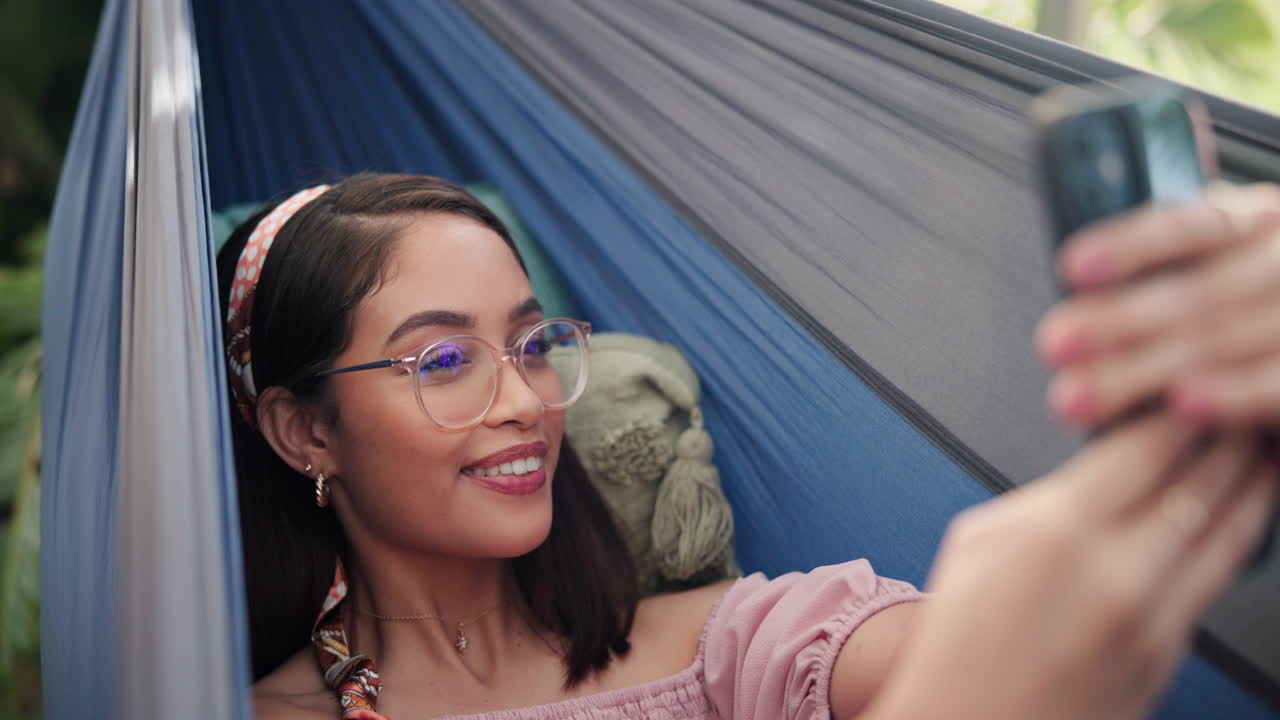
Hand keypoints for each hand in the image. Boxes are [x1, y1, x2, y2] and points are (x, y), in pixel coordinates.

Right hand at [865, 415, 1277, 719]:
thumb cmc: (958, 643)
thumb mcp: (979, 541)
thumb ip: (1047, 496)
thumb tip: (1097, 472)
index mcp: (1059, 534)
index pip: (1148, 445)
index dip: (1179, 407)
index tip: (1187, 384)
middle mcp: (1119, 576)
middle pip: (1205, 480)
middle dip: (1227, 433)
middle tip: (1238, 403)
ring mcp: (1154, 622)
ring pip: (1233, 533)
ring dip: (1253, 482)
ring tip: (1261, 449)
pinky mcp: (1170, 658)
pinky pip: (1215, 582)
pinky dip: (1233, 538)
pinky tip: (1237, 515)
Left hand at [1036, 183, 1279, 428]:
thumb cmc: (1241, 306)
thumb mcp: (1209, 265)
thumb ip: (1157, 260)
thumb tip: (1080, 254)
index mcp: (1252, 221)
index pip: (1190, 224)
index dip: (1130, 246)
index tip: (1072, 268)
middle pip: (1199, 289)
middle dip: (1118, 319)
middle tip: (1054, 344)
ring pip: (1225, 338)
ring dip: (1146, 370)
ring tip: (1082, 396)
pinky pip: (1277, 381)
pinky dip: (1232, 393)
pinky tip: (1182, 404)